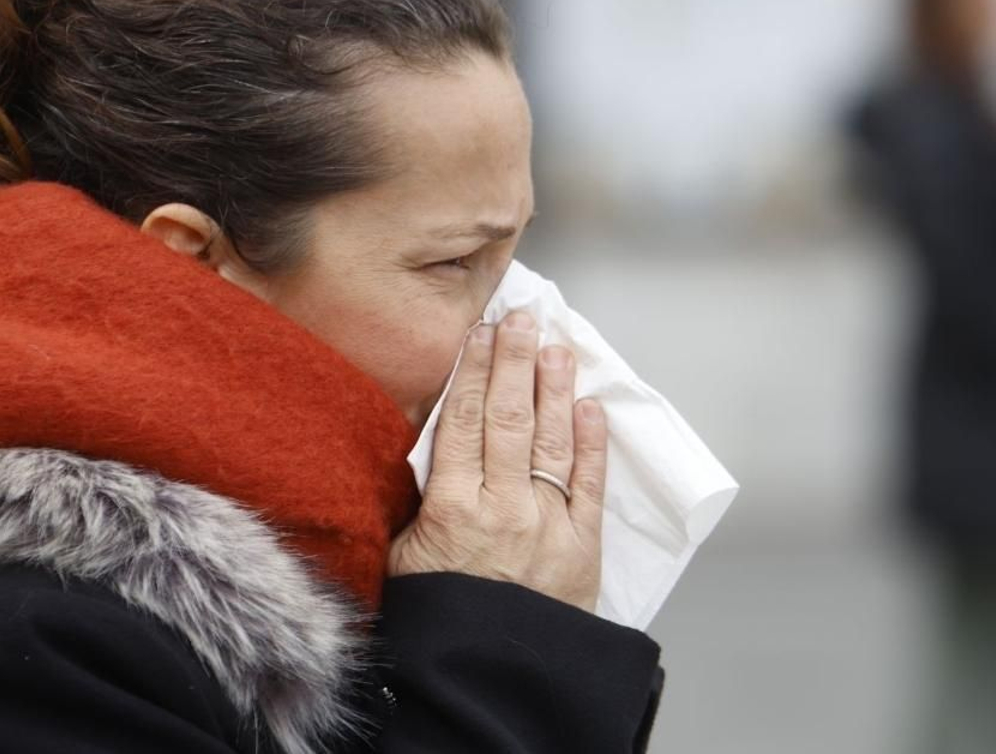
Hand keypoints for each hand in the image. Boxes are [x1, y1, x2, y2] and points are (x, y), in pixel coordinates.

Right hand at [388, 310, 606, 610]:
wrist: (487, 676)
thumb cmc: (440, 617)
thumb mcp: (404, 558)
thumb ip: (418, 503)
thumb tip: (423, 450)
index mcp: (452, 510)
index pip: (464, 424)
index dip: (473, 372)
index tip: (480, 334)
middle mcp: (503, 508)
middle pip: (510, 419)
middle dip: (516, 362)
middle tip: (522, 319)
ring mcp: (548, 525)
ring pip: (552, 441)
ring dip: (555, 388)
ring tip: (556, 347)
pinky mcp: (583, 546)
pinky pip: (589, 484)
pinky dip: (591, 442)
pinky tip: (590, 406)